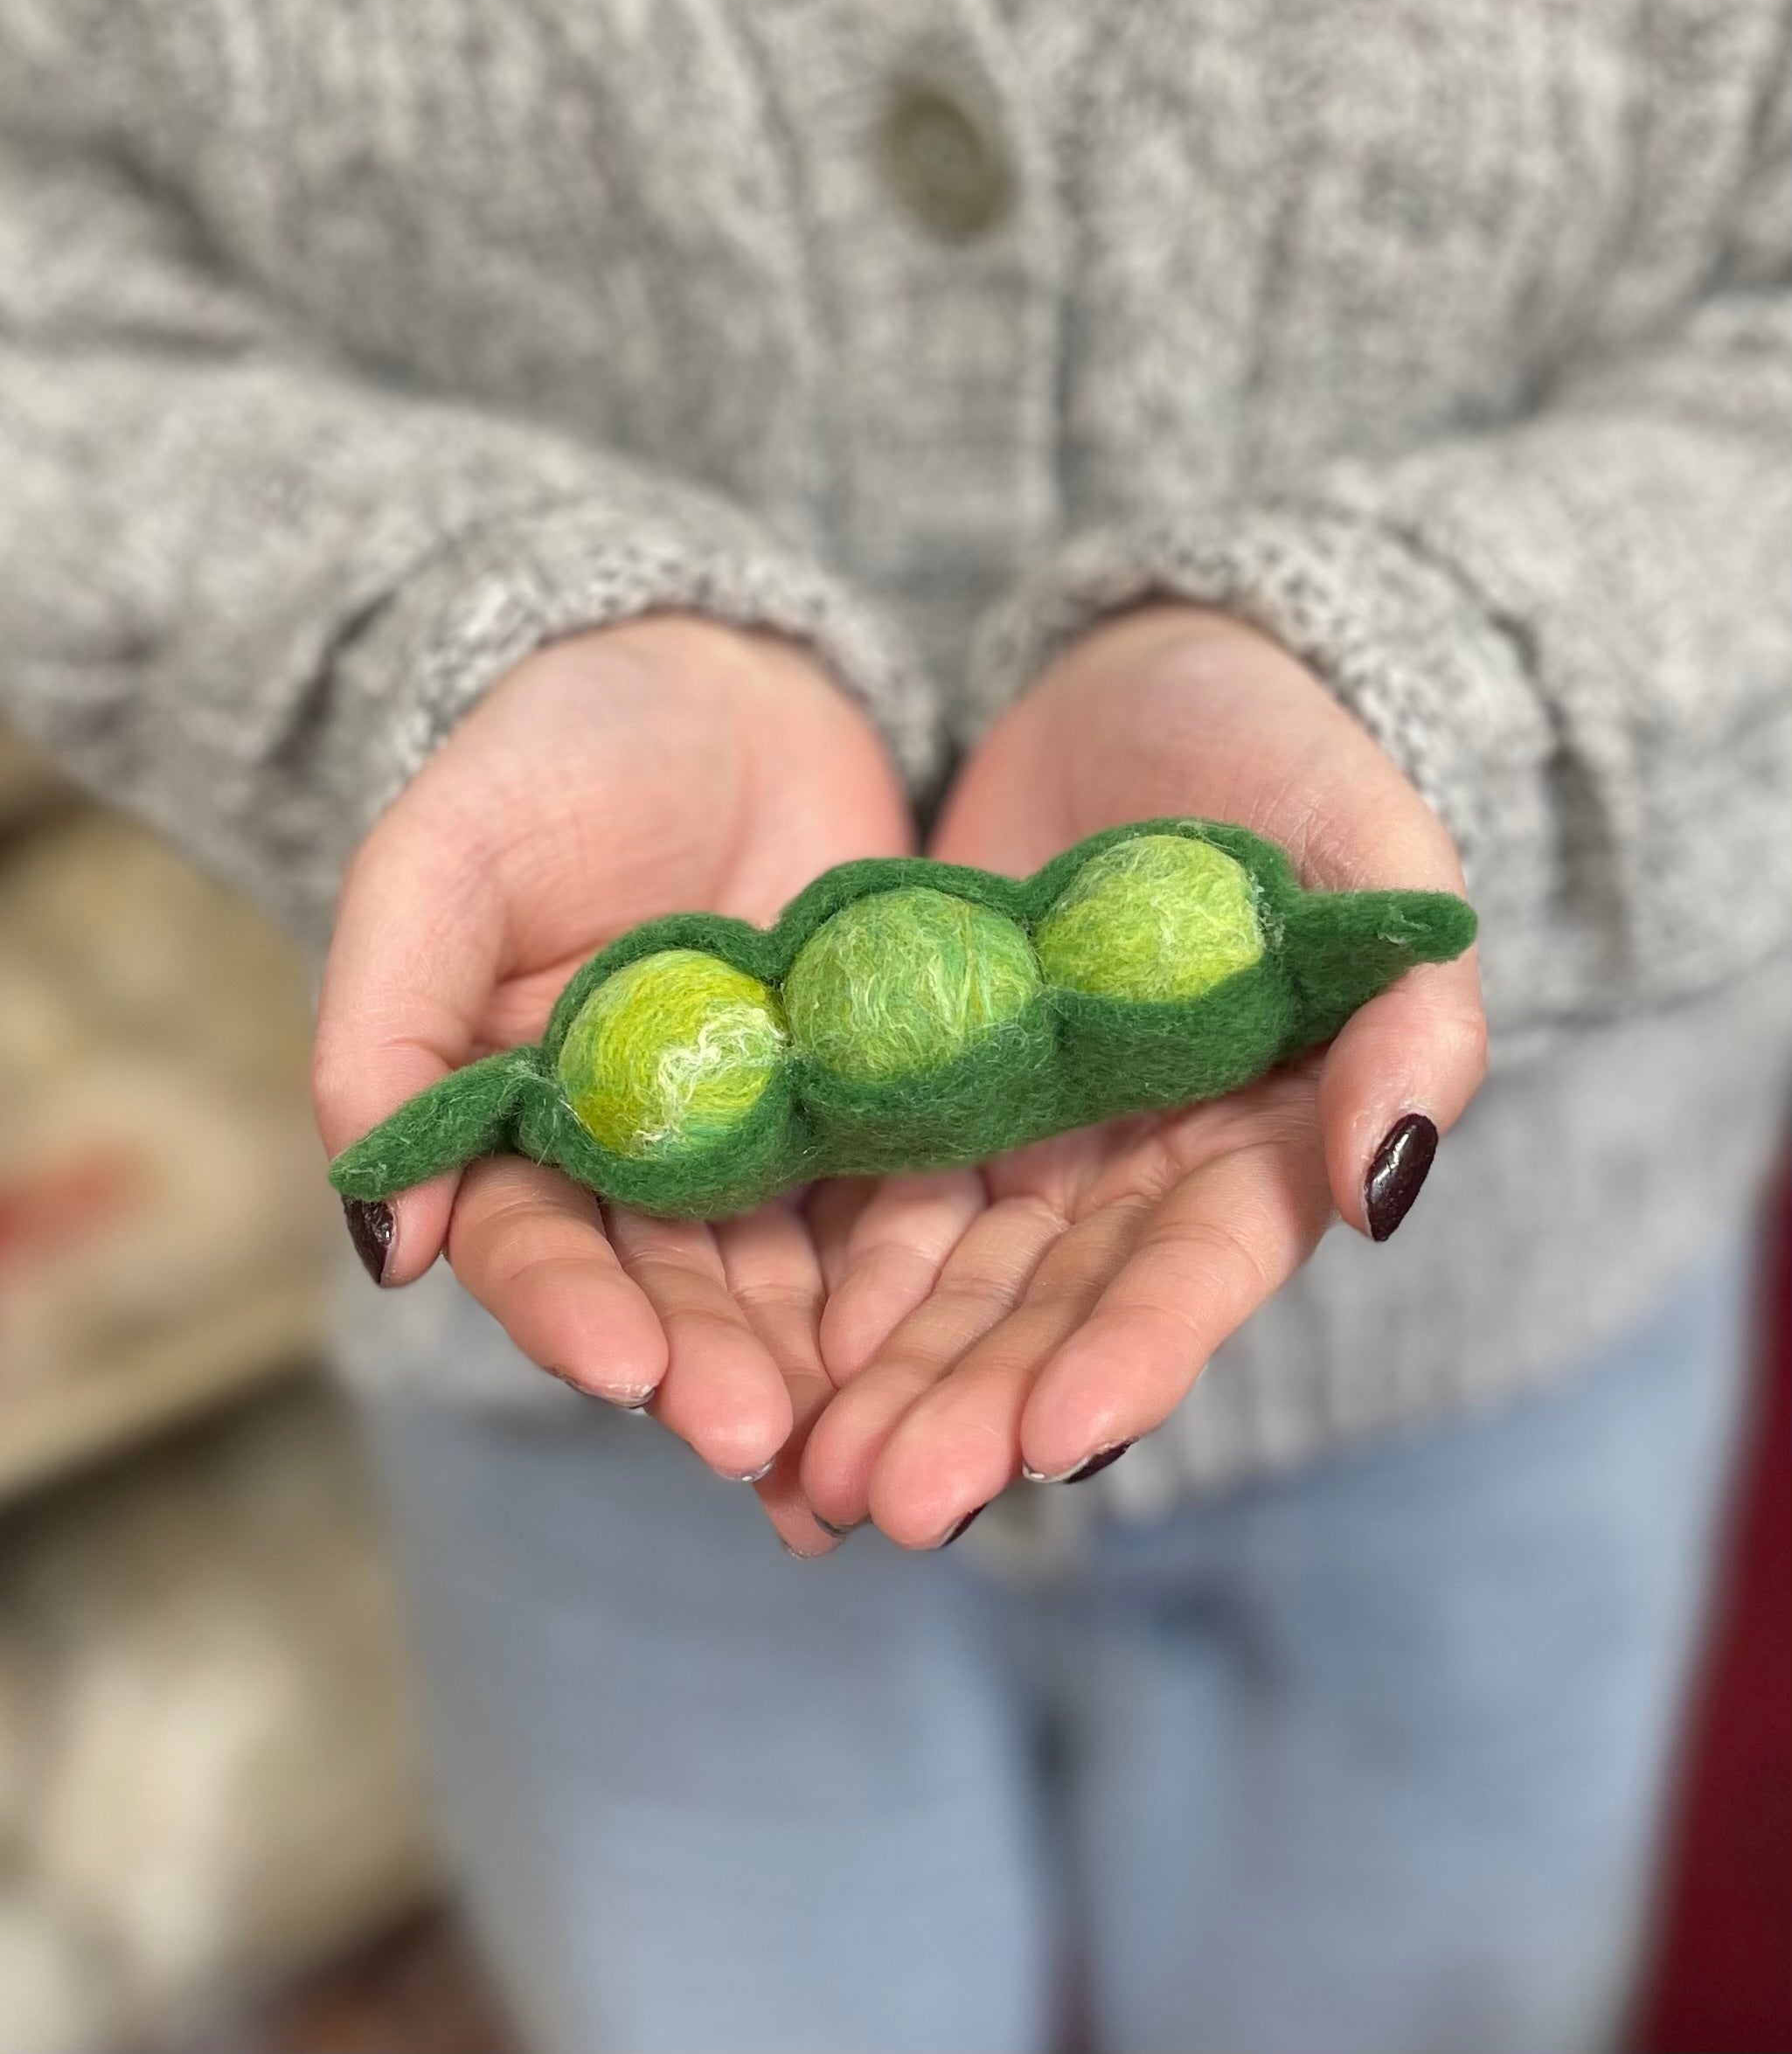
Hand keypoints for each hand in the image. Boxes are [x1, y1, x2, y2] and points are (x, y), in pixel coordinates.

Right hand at [313, 617, 910, 1549]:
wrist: (724, 679)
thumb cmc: (558, 754)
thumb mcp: (447, 860)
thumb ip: (391, 1027)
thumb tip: (386, 1239)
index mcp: (518, 1123)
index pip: (533, 1241)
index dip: (573, 1308)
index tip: (626, 1369)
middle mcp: (644, 1161)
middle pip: (673, 1286)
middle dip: (712, 1366)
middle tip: (761, 1442)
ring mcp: (769, 1144)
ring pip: (794, 1279)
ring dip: (823, 1366)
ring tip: (866, 1448)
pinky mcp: (879, 1109)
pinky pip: (904, 1207)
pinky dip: (927, 1286)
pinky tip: (966, 1355)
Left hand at [800, 604, 1485, 1548]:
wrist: (1140, 685)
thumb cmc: (1287, 762)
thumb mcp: (1374, 866)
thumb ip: (1409, 1022)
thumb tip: (1383, 1181)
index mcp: (1256, 1145)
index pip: (1194, 1269)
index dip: (1133, 1353)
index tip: (1056, 1437)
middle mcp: (1129, 1176)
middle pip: (1050, 1314)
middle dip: (974, 1410)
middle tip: (885, 1502)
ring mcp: (1017, 1145)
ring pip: (942, 1289)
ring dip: (879, 1384)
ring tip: (803, 1475)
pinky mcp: (914, 1096)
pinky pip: (856, 1202)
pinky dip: (809, 1282)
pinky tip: (749, 1352)